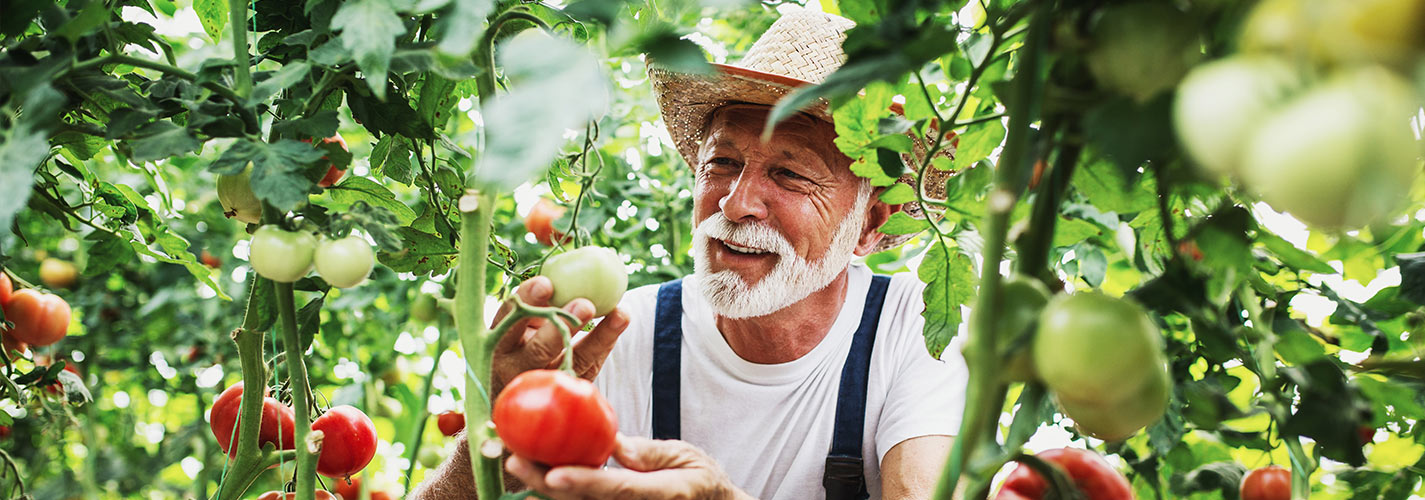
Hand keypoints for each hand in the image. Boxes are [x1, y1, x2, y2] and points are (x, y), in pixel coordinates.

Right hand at [490, 276, 629, 396]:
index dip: (527, 300)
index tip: (547, 283)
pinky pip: (589, 365)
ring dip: (595, 337)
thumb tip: (559, 251)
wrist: (525, 385)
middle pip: (538, 349)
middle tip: (585, 304)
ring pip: (569, 362)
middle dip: (561, 326)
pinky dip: (606, 341)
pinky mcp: (565, 388)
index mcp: (499, 339)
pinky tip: (621, 319)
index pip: (509, 317)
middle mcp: (515, 365)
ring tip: (615, 313)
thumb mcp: (521, 320)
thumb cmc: (524, 336)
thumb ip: (537, 296)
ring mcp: (542, 381)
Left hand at [505, 435, 748, 499]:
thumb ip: (649, 452)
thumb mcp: (685, 456)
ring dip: (544, 493)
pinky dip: (559, 498)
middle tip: (515, 461)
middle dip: (545, 485)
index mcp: (661, 494)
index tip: (553, 474)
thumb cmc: (700, 480)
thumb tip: (613, 443)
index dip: (583, 483)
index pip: (616, 489)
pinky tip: (534, 488)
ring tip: (518, 467)